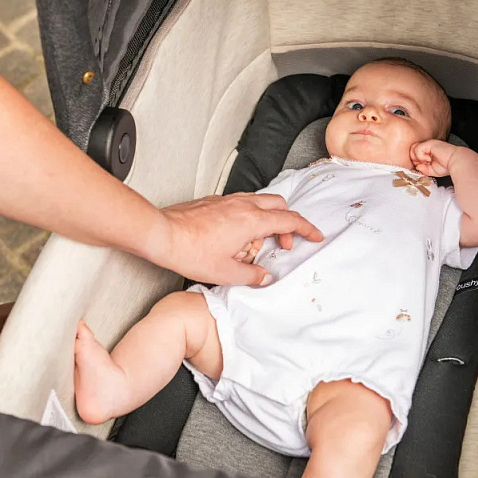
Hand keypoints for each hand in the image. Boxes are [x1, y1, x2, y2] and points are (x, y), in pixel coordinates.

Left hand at [151, 193, 322, 285]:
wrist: (162, 234)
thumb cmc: (190, 251)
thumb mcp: (226, 273)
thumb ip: (252, 275)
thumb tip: (264, 276)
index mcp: (252, 221)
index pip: (289, 220)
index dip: (306, 229)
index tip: (315, 235)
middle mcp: (243, 205)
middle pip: (279, 205)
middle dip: (287, 223)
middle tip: (283, 243)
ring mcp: (228, 200)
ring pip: (260, 202)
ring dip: (266, 219)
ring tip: (254, 244)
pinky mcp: (215, 201)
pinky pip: (241, 203)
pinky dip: (249, 216)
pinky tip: (236, 236)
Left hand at [410, 140, 459, 176]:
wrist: (456, 162)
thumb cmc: (447, 166)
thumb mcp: (431, 170)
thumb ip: (423, 169)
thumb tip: (417, 167)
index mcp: (428, 152)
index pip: (415, 155)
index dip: (415, 162)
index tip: (422, 167)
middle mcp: (428, 147)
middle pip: (412, 151)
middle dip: (415, 160)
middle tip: (424, 164)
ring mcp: (428, 144)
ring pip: (413, 149)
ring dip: (418, 158)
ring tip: (427, 162)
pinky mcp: (429, 143)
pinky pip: (418, 149)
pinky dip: (421, 156)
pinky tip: (429, 159)